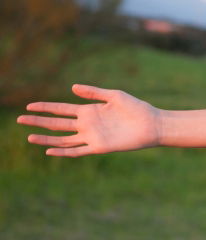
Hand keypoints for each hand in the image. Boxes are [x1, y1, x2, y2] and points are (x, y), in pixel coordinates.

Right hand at [17, 84, 162, 156]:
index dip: (46, 107)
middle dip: (39, 122)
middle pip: (57, 124)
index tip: (29, 106)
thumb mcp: (114, 96)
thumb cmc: (136, 108)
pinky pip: (77, 151)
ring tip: (29, 136)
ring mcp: (91, 136)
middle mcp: (87, 124)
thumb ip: (94, 92)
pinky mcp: (98, 147)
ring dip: (46, 138)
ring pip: (63, 139)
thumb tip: (72, 87)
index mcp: (89, 110)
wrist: (152, 124)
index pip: (61, 109)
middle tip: (19, 120)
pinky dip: (63, 151)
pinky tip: (49, 150)